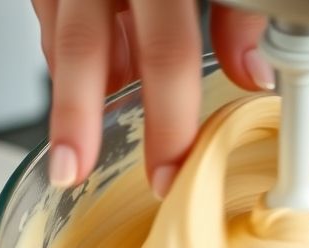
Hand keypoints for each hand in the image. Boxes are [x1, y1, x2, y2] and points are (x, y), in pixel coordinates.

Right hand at [31, 0, 273, 194]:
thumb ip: (242, 14)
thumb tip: (255, 76)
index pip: (166, 48)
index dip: (169, 117)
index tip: (170, 168)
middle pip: (88, 42)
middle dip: (80, 117)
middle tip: (76, 170)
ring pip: (61, 28)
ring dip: (71, 88)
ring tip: (77, 145)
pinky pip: (53, 11)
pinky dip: (71, 50)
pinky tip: (99, 73)